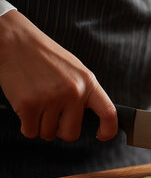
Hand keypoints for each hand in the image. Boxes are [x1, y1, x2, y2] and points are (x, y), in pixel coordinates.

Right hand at [0, 10, 116, 140]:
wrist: (14, 41)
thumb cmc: (44, 56)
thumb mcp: (75, 69)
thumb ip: (85, 92)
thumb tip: (90, 115)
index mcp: (88, 83)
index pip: (108, 113)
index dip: (108, 130)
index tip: (101, 136)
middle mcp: (72, 92)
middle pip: (71, 133)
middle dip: (61, 131)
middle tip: (52, 117)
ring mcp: (50, 99)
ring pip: (48, 134)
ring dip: (41, 126)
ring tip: (37, 106)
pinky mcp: (28, 105)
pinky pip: (30, 132)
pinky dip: (26, 126)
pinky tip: (26, 110)